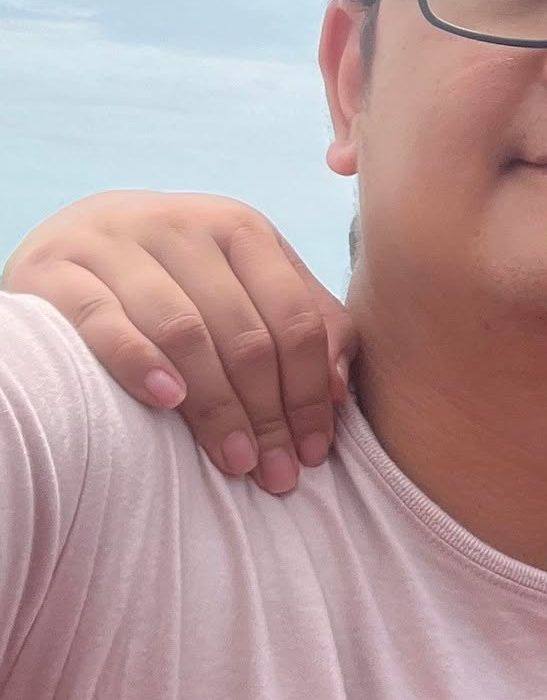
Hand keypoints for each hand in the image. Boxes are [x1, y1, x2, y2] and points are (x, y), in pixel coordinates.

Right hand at [2, 191, 355, 493]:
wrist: (73, 241)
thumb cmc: (181, 277)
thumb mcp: (249, 284)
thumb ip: (306, 322)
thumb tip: (340, 389)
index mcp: (241, 230)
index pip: (295, 318)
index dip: (310, 391)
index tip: (314, 450)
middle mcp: (182, 227)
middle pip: (244, 333)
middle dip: (269, 413)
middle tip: (278, 473)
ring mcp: (115, 243)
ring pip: (184, 330)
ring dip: (217, 405)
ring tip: (237, 460)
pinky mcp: (54, 269)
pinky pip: (102, 319)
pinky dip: (138, 360)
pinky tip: (169, 401)